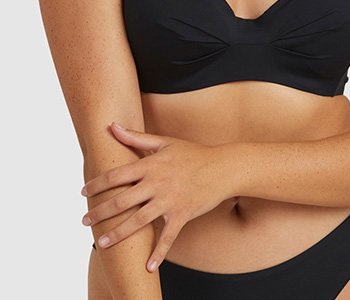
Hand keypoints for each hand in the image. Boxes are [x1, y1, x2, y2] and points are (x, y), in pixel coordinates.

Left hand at [81, 122, 232, 270]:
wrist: (222, 167)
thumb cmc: (192, 153)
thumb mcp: (164, 142)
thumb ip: (136, 137)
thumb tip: (112, 126)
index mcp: (151, 165)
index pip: (117, 175)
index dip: (97, 184)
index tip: (83, 191)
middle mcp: (157, 183)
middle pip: (122, 200)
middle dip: (100, 211)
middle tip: (84, 220)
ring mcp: (170, 200)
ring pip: (139, 221)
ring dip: (118, 233)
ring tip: (101, 242)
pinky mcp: (183, 214)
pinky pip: (168, 237)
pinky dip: (158, 252)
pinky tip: (148, 266)